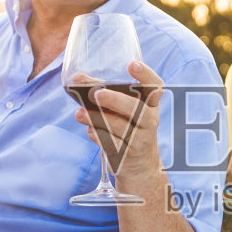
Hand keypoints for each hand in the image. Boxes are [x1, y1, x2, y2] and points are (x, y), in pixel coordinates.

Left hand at [73, 59, 164, 178]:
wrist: (141, 167)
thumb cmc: (128, 129)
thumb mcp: (123, 111)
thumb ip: (101, 92)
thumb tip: (76, 78)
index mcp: (150, 104)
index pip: (155, 87)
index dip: (146, 75)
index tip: (131, 64)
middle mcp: (149, 120)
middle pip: (137, 109)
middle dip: (115, 100)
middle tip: (96, 94)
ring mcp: (140, 139)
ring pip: (120, 128)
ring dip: (98, 119)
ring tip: (80, 113)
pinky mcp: (128, 156)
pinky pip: (112, 145)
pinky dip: (99, 137)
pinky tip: (90, 131)